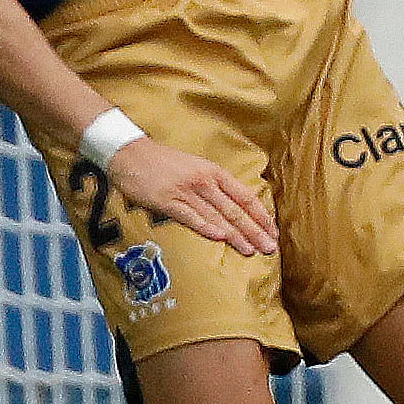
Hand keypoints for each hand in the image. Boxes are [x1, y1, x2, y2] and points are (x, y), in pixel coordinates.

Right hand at [100, 132, 277, 258]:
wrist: (130, 153)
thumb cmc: (163, 162)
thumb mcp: (195, 167)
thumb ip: (214, 184)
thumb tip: (233, 205)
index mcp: (214, 172)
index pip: (245, 196)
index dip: (261, 215)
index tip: (272, 231)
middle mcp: (204, 182)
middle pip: (235, 210)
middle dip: (254, 231)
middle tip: (269, 248)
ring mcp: (186, 191)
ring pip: (217, 216)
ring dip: (235, 235)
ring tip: (250, 250)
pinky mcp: (167, 201)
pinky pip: (190, 216)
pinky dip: (206, 227)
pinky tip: (219, 237)